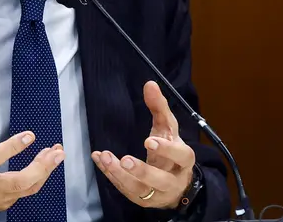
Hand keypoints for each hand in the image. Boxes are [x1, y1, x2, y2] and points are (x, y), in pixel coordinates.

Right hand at [0, 95, 65, 221]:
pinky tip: (43, 167)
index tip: (29, 136)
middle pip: (19, 182)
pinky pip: (23, 193)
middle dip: (41, 167)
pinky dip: (36, 180)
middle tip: (55, 152)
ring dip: (44, 172)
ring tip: (55, 156)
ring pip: (25, 189)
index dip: (14, 147)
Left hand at [91, 81, 194, 208]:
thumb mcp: (167, 128)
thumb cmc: (171, 151)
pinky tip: (99, 159)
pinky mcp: (141, 199)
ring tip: (106, 158)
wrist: (176, 185)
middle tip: (125, 159)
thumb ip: (159, 107)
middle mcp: (172, 179)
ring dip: (120, 175)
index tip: (149, 140)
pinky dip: (110, 174)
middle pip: (161, 180)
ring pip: (139, 189)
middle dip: (142, 171)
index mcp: (183, 160)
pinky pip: (124, 189)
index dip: (167, 149)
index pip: (181, 156)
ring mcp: (156, 193)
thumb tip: (150, 84)